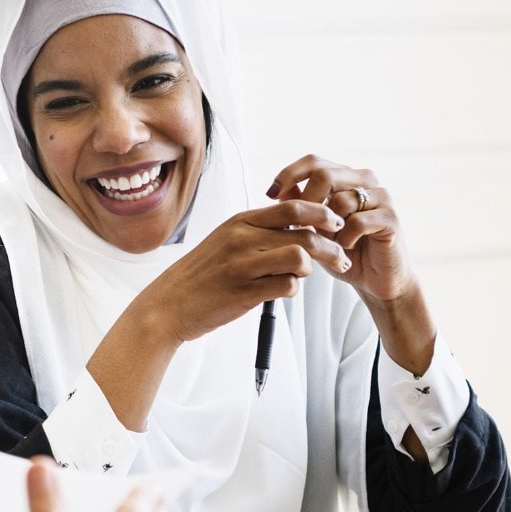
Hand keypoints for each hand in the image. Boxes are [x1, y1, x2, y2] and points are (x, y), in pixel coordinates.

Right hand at [89, 199, 348, 428]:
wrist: (168, 305)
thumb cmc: (200, 276)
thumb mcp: (225, 242)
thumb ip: (258, 233)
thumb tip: (299, 230)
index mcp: (240, 221)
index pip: (293, 207)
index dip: (321, 214)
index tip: (336, 225)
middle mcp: (243, 238)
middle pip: (304, 232)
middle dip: (331, 245)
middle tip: (342, 257)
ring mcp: (243, 264)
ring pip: (300, 256)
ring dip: (314, 268)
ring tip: (311, 276)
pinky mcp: (244, 291)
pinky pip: (287, 286)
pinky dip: (292, 289)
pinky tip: (282, 291)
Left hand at [269, 155, 414, 302]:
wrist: (375, 280)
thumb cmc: (344, 251)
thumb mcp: (314, 228)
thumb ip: (300, 207)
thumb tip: (278, 190)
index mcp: (346, 177)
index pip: (314, 162)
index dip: (289, 174)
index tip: (270, 195)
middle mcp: (365, 180)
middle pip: (325, 174)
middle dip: (305, 203)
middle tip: (298, 227)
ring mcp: (381, 196)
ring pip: (339, 200)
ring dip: (327, 227)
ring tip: (331, 242)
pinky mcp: (391, 218)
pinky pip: (357, 221)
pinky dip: (345, 238)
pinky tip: (347, 247)